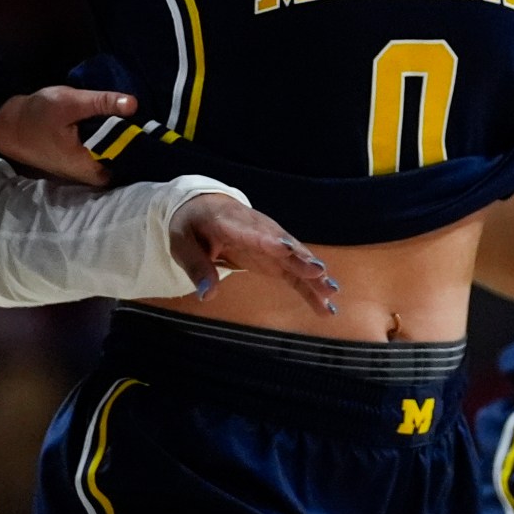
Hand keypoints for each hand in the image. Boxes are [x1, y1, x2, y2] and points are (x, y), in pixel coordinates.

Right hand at [0, 87, 134, 186]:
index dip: (144, 138)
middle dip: (135, 136)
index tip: (155, 122)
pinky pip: (109, 153)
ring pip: (118, 155)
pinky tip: (117, 124)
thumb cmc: (37, 116)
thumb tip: (134, 104)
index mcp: (92, 166)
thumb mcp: (70, 103)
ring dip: (124, 137)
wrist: (10, 127)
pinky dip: (113, 140)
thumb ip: (101, 103)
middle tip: (147, 116)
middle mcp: (94, 176)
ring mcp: (90, 172)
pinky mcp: (86, 164)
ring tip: (134, 117)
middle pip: (127, 157)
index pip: (131, 157)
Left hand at [168, 194, 336, 313]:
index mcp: (230, 222)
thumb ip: (196, 267)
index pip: (250, 232)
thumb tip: (207, 295)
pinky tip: (326, 306)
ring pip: (296, 258)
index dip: (268, 240)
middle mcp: (258, 230)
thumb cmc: (192, 225)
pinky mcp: (277, 258)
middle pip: (282, 244)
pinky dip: (311, 288)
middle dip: (300, 258)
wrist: (207, 207)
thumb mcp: (182, 243)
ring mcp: (271, 243)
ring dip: (313, 274)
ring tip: (330, 291)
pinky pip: (296, 274)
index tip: (284, 249)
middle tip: (318, 272)